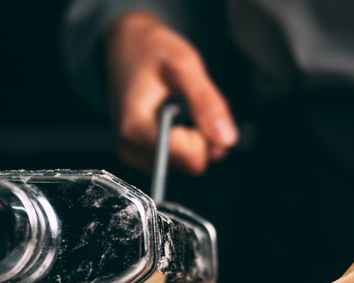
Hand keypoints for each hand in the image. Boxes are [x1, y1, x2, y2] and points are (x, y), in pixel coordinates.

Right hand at [105, 12, 237, 174]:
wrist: (127, 46)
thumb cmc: (151, 50)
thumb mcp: (185, 64)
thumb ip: (206, 103)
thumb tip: (226, 140)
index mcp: (135, 130)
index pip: (192, 159)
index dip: (205, 134)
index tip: (193, 105)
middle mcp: (131, 150)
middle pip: (191, 163)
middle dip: (201, 134)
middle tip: (187, 102)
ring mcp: (135, 155)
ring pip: (188, 163)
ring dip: (194, 135)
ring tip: (177, 105)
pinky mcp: (142, 157)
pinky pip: (179, 159)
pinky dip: (185, 138)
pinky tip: (172, 115)